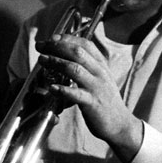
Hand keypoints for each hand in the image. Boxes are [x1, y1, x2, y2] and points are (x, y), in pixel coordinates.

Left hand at [35, 33, 142, 162]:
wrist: (120, 124)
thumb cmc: (105, 101)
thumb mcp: (99, 79)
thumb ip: (87, 67)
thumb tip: (67, 57)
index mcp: (101, 66)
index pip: (85, 45)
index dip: (67, 39)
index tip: (52, 38)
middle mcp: (100, 73)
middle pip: (77, 53)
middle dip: (56, 47)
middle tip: (40, 46)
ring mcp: (96, 88)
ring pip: (75, 69)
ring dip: (56, 62)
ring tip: (41, 60)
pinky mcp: (92, 103)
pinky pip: (76, 94)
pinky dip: (62, 90)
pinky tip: (51, 87)